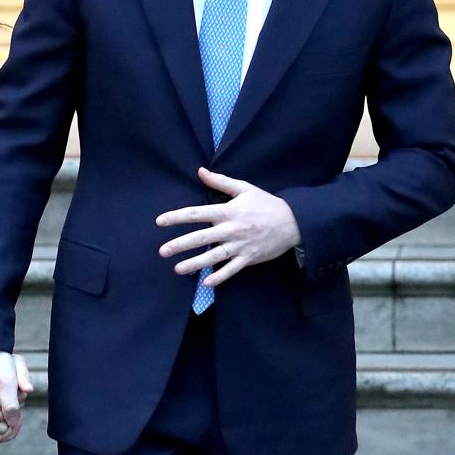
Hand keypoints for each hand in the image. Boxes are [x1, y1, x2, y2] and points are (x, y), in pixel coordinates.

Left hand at [156, 167, 300, 289]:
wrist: (293, 222)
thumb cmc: (266, 204)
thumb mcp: (244, 189)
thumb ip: (220, 182)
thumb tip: (200, 171)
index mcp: (228, 211)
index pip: (198, 213)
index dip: (178, 217)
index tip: (160, 221)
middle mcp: (231, 230)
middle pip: (202, 238)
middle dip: (180, 244)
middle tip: (163, 251)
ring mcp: (240, 246)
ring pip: (214, 257)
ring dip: (195, 264)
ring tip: (178, 269)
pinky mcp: (249, 258)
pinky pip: (232, 270)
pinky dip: (220, 277)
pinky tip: (206, 283)